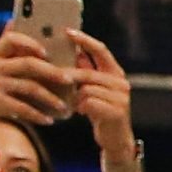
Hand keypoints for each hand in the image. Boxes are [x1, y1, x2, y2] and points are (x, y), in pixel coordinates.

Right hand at [0, 28, 76, 134]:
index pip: (11, 38)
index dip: (31, 43)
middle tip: (70, 80)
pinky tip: (48, 120)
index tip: (47, 52)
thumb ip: (3, 50)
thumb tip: (14, 21)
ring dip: (50, 98)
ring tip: (63, 106)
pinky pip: (22, 107)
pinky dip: (37, 114)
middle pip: (29, 64)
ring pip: (30, 87)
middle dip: (53, 72)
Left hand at [68, 31, 135, 155]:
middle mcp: (121, 82)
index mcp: (116, 72)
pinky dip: (80, 107)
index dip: (84, 40)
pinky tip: (79, 112)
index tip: (66, 31)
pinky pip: (89, 103)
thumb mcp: (95, 89)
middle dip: (68, 75)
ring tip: (70, 102)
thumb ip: (87, 72)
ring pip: (86, 89)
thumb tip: (72, 53)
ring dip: (74, 96)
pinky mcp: (117, 112)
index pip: (100, 50)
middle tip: (50, 75)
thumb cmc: (101, 112)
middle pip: (88, 72)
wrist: (116, 139)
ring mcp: (121, 97)